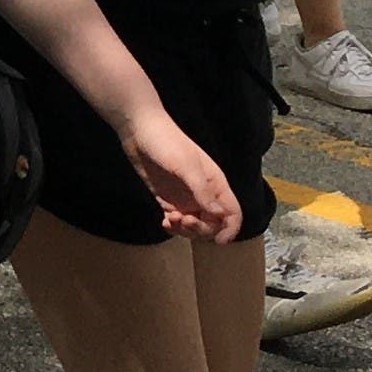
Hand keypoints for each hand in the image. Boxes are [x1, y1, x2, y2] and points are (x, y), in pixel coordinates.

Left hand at [119, 109, 241, 239]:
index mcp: (215, 183)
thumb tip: (218, 214)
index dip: (230, 229)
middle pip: (213, 224)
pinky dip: (173, 226)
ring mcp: (185, 196)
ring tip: (169, 220)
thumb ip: (202, 190)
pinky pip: (177, 221)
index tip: (218, 241)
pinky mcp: (168, 198)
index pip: (232, 213)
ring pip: (195, 225)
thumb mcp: (186, 165)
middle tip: (183, 220)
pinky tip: (164, 222)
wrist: (139, 130)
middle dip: (201, 229)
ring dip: (185, 230)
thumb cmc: (166, 142)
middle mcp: (203, 193)